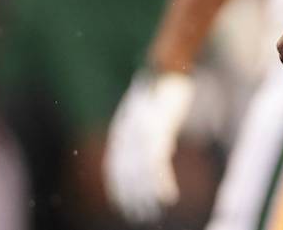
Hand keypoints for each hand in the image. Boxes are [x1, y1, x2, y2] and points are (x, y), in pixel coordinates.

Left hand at [103, 71, 193, 222]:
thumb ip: (138, 128)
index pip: (115, 166)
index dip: (118, 187)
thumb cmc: (158, 88)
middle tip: (138, 214)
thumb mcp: (142, 109)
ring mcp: (143, 135)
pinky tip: (167, 195)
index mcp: (122, 132)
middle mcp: (128, 136)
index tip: (124, 203)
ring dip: (147, 195)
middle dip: (132, 197)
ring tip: (153, 210)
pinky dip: (162, 183)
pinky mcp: (159, 132)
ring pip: (141, 174)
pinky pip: (158, 165)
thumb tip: (143, 141)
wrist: (165, 68)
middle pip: (126, 174)